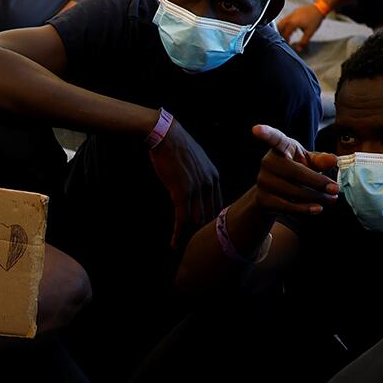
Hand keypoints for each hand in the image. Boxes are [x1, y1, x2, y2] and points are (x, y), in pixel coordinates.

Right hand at [147, 120, 221, 246]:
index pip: (217, 205)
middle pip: (209, 215)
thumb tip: (193, 189)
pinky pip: (182, 218)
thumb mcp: (194, 160)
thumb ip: (198, 176)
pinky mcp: (182, 192)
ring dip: (189, 236)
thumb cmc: (175, 145)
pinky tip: (174, 243)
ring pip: (196, 220)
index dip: (211, 221)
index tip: (205, 233)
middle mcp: (209, 184)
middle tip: (195, 245)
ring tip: (183, 248)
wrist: (165, 135)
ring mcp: (197, 189)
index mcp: (214, 176)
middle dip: (202, 232)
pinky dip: (178, 233)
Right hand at [249, 124, 338, 217]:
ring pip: (292, 192)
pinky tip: (318, 208)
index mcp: (280, 148)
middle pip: (294, 172)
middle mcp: (267, 162)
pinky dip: (304, 208)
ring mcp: (263, 181)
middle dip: (317, 182)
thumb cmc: (295, 170)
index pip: (274, 139)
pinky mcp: (263, 199)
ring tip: (331, 198)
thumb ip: (320, 160)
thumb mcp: (308, 161)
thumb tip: (333, 160)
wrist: (274, 193)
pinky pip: (286, 206)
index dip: (265, 133)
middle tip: (336, 188)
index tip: (256, 129)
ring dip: (315, 197)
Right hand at [275, 1, 326, 51]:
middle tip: (283, 38)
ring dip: (282, 28)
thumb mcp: (309, 33)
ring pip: (282, 22)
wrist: (319, 8)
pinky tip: (291, 27)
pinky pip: (286, 18)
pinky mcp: (293, 12)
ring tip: (286, 33)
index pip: (285, 34)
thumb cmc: (315, 19)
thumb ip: (303, 42)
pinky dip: (286, 23)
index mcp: (292, 24)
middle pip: (279, 26)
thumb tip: (299, 49)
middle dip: (280, 33)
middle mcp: (289, 18)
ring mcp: (291, 14)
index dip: (285, 39)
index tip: (287, 43)